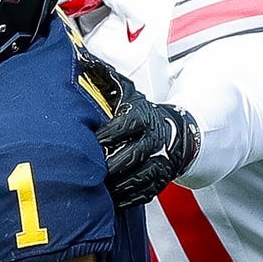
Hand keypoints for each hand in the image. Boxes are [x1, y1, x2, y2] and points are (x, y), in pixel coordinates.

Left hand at [83, 56, 198, 208]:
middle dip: (109, 166)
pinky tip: (110, 202)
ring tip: (96, 190)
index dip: (108, 135)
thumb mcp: (128, 94)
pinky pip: (144, 193)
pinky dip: (127, 199)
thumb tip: (82, 59)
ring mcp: (160, 162)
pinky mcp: (161, 181)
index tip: (91, 142)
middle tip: (89, 172)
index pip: (125, 126)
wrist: (179, 133)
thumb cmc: (143, 113)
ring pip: (137, 179)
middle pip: (131, 156)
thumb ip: (106, 80)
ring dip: (116, 186)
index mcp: (144, 117)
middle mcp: (154, 141)